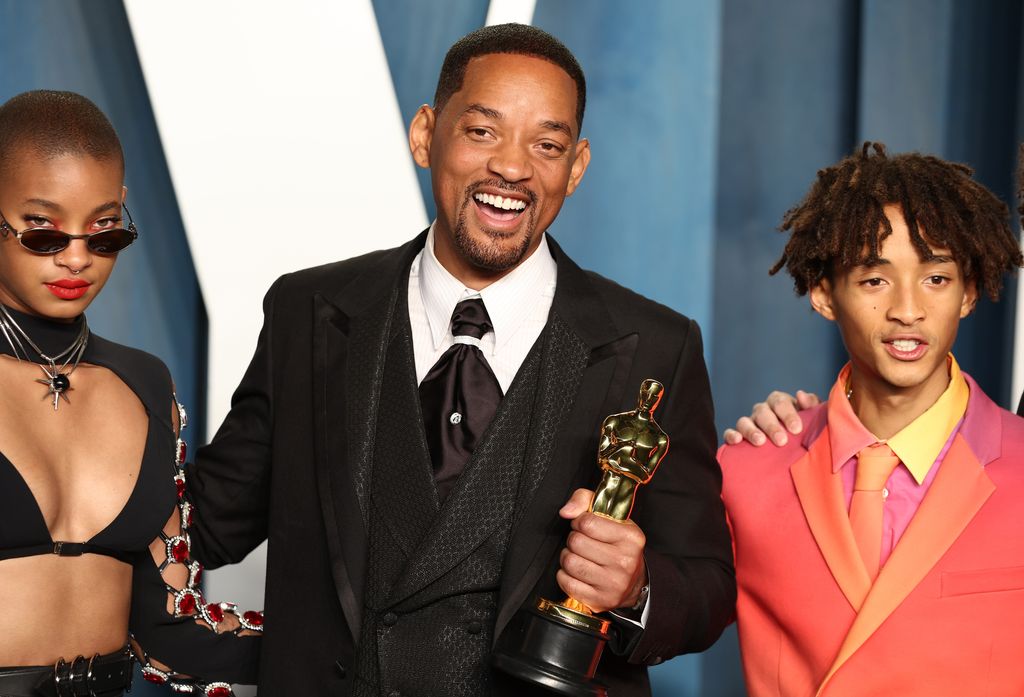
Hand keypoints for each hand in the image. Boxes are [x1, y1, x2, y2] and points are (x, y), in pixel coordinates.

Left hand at [556, 488, 647, 612]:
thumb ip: (584, 500)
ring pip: (569, 562)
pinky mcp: (600, 600)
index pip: (587, 523)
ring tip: (580, 556)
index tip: (585, 526)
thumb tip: (565, 511)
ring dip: (568, 557)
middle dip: (574, 540)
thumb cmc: (618, 544)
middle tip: (583, 542)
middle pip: (576, 542)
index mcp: (630, 538)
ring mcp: (613, 584)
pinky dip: (565, 575)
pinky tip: (577, 572)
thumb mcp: (610, 516)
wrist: (635, 582)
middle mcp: (624, 562)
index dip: (579, 522)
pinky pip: (566, 582)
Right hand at [722, 390, 819, 446]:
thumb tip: (801, 394)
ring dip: (751, 431)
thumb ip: (810, 406)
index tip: (796, 429)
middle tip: (782, 441)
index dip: (788, 415)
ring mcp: (749, 422)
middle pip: (762, 412)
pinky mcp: (738, 435)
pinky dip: (731, 435)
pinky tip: (737, 441)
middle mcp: (762, 410)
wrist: (793, 448)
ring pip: (744, 421)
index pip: (780, 402)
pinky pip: (729, 432)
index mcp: (779, 402)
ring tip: (760, 442)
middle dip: (772, 426)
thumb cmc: (804, 430)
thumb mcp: (812, 417)